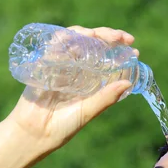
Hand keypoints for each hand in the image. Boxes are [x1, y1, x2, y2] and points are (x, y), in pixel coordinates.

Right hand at [6, 26, 138, 149]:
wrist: (33, 134)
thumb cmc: (61, 128)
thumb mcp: (87, 112)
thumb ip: (105, 98)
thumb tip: (128, 83)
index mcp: (89, 81)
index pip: (107, 60)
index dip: (119, 52)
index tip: (134, 49)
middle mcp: (76, 70)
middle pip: (93, 44)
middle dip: (108, 37)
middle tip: (122, 38)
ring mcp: (60, 65)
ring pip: (76, 40)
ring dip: (89, 33)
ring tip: (101, 35)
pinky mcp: (44, 64)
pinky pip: (55, 45)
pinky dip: (67, 38)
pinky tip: (79, 37)